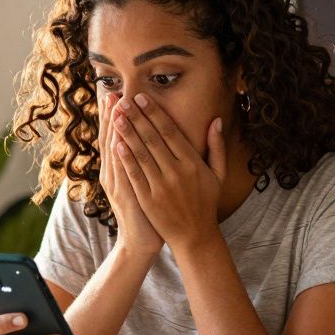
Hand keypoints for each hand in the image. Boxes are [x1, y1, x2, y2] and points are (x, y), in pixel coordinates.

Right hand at [99, 93, 162, 256]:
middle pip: (109, 138)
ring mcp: (116, 184)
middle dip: (110, 114)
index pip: (114, 135)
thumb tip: (144, 138)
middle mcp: (112, 173)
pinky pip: (121, 172)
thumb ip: (142, 160)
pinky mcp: (124, 196)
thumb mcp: (141, 182)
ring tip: (114, 107)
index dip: (114, 114)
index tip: (115, 92)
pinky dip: (119, 157)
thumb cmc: (147, 210)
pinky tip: (118, 141)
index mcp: (118, 168)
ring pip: (113, 151)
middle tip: (111, 90)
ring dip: (114, 129)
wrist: (140, 241)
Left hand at [112, 93, 225, 252]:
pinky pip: (135, 175)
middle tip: (123, 99)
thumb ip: (217, 147)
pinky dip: (125, 159)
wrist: (195, 236)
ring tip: (116, 115)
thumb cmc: (206, 202)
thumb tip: (216, 120)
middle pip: (153, 139)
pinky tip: (116, 143)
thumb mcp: (218, 174)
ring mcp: (161, 186)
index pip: (170, 132)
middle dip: (137, 117)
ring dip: (127, 133)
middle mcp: (176, 172)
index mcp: (193, 163)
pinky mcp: (148, 200)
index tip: (141, 98)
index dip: (154, 114)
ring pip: (141, 154)